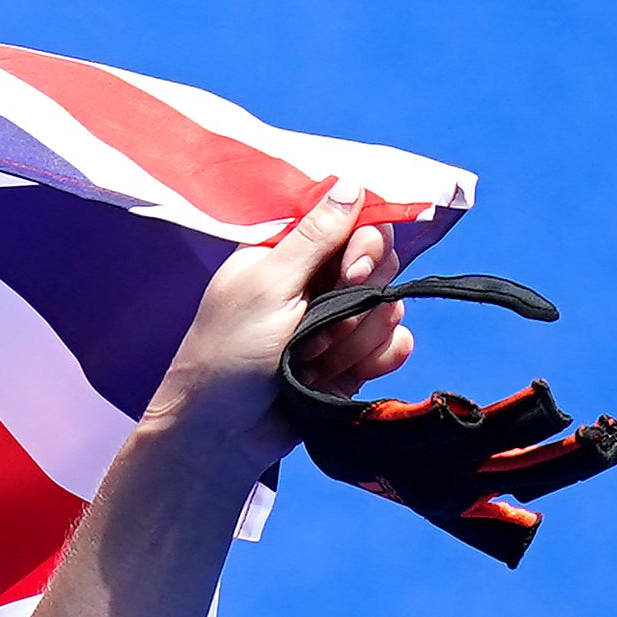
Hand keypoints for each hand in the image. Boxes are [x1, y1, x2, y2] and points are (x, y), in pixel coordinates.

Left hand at [154, 183, 414, 466]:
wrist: (221, 433)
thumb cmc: (226, 354)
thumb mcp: (266, 285)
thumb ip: (314, 237)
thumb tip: (351, 183)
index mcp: (288, 251)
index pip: (353, 219)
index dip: (364, 243)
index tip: (350, 270)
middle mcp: (316, 280)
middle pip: (381, 260)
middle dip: (359, 296)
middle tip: (319, 325)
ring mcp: (337, 319)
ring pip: (390, 305)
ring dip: (353, 338)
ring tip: (308, 359)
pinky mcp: (353, 357)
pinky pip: (394, 343)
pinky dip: (371, 360)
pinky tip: (335, 375)